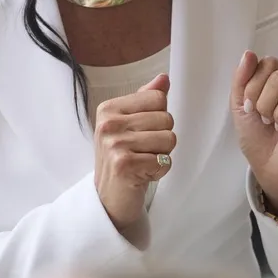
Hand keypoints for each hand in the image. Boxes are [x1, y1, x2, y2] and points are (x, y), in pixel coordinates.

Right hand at [94, 74, 175, 235]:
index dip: (159, 117)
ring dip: (162, 155)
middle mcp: (108, 124)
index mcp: (109, 108)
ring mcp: (114, 144)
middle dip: (162, 138)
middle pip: (166, 118)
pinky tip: (142, 174)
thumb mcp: (131, 124)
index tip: (141, 133)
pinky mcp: (124, 165)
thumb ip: (147, 99)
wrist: (109, 199)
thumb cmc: (123, 158)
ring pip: (169, 139)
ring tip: (143, 162)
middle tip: (142, 152)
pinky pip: (164, 161)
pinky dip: (159, 171)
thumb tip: (163, 78)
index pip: (158, 98)